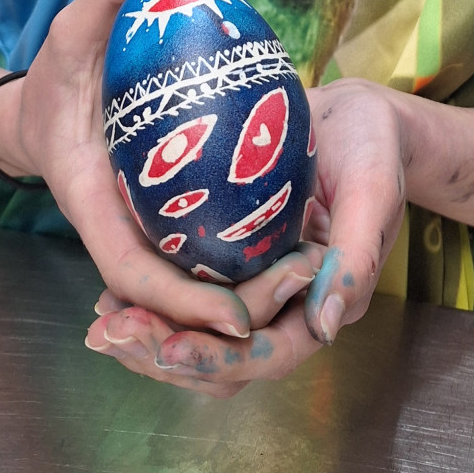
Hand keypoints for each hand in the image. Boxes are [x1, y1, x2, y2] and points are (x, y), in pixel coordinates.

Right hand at [0, 0, 319, 346]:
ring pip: (190, 282)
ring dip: (244, 292)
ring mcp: (141, 230)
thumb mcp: (69, 28)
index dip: (181, 301)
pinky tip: (295, 242)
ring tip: (312, 274)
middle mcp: (117, 228)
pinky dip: (238, 259)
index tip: (234, 313)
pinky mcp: (163, 220)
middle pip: (171, 295)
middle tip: (298, 289)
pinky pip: (200, 251)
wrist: (38, 109)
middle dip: (228, 311)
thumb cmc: (53, 76)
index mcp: (89, 203)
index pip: (132, 269)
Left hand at [85, 77, 408, 395]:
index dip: (217, 357)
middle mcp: (287, 305)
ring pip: (200, 335)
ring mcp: (256, 283)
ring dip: (151, 336)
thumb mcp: (372, 190)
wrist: (356, 114)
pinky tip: (110, 293)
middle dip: (167, 353)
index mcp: (326, 300)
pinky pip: (189, 296)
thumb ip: (357, 254)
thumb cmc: (372, 147)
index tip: (167, 348)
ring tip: (101, 323)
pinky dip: (151, 301)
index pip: (268, 353)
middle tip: (112, 333)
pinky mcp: (233, 258)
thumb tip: (327, 324)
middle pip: (224, 358)